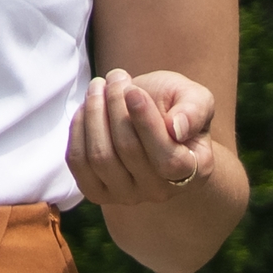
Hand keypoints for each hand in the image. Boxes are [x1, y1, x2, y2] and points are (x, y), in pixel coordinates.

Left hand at [67, 67, 216, 205]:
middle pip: (128, 151)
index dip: (146, 123)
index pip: (167, 158)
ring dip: (94, 113)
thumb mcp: (194, 97)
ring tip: (99, 86)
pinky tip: (87, 107)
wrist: (149, 116)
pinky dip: (78, 129)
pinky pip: (79, 163)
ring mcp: (128, 195)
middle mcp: (161, 191)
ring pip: (100, 157)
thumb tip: (176, 128)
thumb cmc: (174, 105)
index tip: (132, 90)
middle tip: (115, 77)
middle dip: (115, 105)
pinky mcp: (98, 192)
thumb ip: (194, 109)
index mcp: (194, 170)